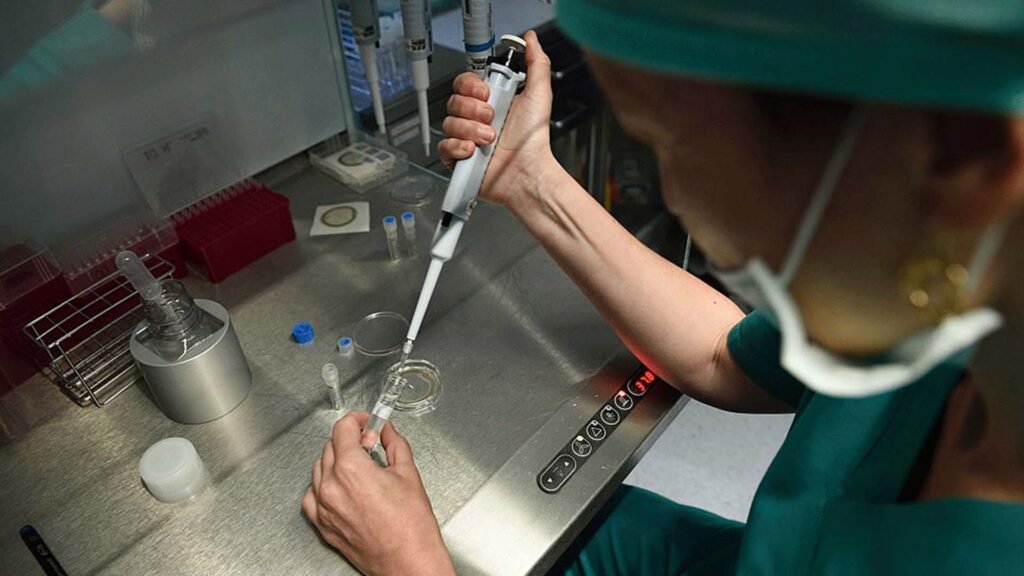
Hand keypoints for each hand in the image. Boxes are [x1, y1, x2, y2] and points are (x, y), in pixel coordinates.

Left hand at [302, 412, 454, 575]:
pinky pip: (312, 496)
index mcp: (351, 469)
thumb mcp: (408, 473)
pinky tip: (341, 486)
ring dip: (336, 461)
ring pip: (319, 469)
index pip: (342, 429)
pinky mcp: (323, 525)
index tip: (365, 421)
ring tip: (359, 465)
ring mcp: (324, 508)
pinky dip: (323, 486)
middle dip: (350, 440)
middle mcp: (331, 487)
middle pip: (330, 447)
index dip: (356, 420)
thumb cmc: (410, 527)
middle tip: (369, 442)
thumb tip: (387, 431)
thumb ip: (394, 445)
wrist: (407, 561)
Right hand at [438, 30, 557, 207]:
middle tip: (492, 118)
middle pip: (453, 101)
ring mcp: (464, 138)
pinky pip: (443, 146)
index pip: (464, 83)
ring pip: (449, 123)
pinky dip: (459, 147)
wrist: (527, 171)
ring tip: (490, 139)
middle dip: (473, 109)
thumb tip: (531, 39)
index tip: (486, 93)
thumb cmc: (533, 140)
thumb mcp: (539, 95)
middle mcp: (474, 119)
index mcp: (489, 102)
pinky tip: (474, 151)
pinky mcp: (457, 158)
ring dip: (471, 130)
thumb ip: (537, 64)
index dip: (471, 87)